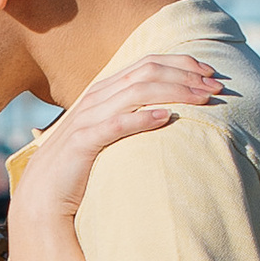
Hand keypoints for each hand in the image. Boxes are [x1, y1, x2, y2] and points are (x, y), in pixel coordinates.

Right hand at [13, 54, 220, 223]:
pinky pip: (115, 125)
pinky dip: (141, 118)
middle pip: (146, 72)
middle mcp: (95, 97)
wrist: (43, 198)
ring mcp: (87, 118)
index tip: (211, 74)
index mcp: (104, 90)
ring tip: (202, 99)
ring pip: (135, 92)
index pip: (147, 63)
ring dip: (173, 92)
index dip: (181, 63)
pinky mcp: (81, 142)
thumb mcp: (108, 134)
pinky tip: (165, 118)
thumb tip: (168, 110)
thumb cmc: (81, 167)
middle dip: (186, 76)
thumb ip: (131, 116)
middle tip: (216, 87)